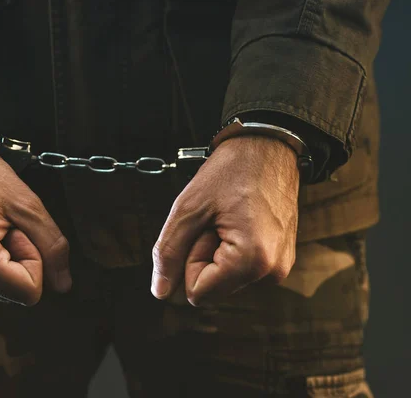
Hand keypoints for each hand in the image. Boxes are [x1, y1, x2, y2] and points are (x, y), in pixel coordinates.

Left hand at [152, 136, 299, 305]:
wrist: (269, 147)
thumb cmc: (232, 170)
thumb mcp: (188, 208)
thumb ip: (168, 252)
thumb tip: (160, 291)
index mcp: (253, 262)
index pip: (197, 293)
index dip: (191, 259)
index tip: (207, 226)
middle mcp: (272, 272)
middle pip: (212, 287)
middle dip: (205, 253)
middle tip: (219, 218)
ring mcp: (279, 266)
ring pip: (224, 277)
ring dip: (217, 249)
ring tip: (230, 216)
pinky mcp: (280, 258)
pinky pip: (240, 267)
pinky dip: (232, 246)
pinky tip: (240, 220)